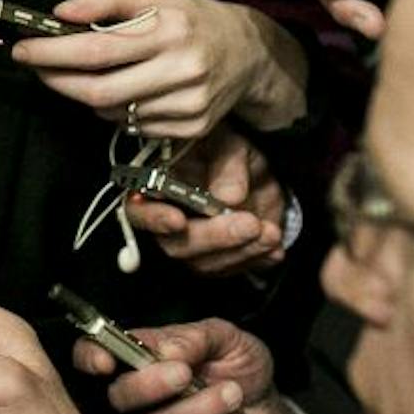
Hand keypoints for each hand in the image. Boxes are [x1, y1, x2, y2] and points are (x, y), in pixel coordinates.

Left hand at [11, 0, 307, 138]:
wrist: (251, 54)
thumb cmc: (194, 20)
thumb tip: (60, 12)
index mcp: (171, 30)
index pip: (97, 49)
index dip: (52, 53)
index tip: (22, 48)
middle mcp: (182, 70)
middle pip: (98, 91)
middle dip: (57, 80)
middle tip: (36, 66)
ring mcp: (188, 105)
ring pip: (111, 112)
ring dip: (86, 94)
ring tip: (84, 73)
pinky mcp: (191, 129)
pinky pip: (133, 127)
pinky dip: (115, 110)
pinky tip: (124, 90)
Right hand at [70, 318, 283, 413]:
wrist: (269, 406)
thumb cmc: (238, 363)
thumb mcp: (224, 336)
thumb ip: (193, 338)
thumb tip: (165, 350)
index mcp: (138, 355)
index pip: (91, 355)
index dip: (89, 359)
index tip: (106, 363)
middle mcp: (137, 395)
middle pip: (117, 398)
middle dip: (149, 386)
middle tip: (184, 373)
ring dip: (198, 409)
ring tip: (233, 393)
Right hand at [123, 126, 287, 274]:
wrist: (252, 171)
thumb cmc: (226, 150)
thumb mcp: (229, 142)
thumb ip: (227, 164)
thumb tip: (229, 196)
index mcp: (154, 189)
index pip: (138, 211)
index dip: (154, 219)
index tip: (179, 221)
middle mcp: (166, 222)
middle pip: (175, 245)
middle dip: (214, 238)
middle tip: (249, 224)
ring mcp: (191, 245)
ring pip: (205, 264)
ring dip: (241, 253)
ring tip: (271, 233)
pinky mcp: (217, 259)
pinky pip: (231, 270)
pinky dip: (256, 262)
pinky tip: (274, 250)